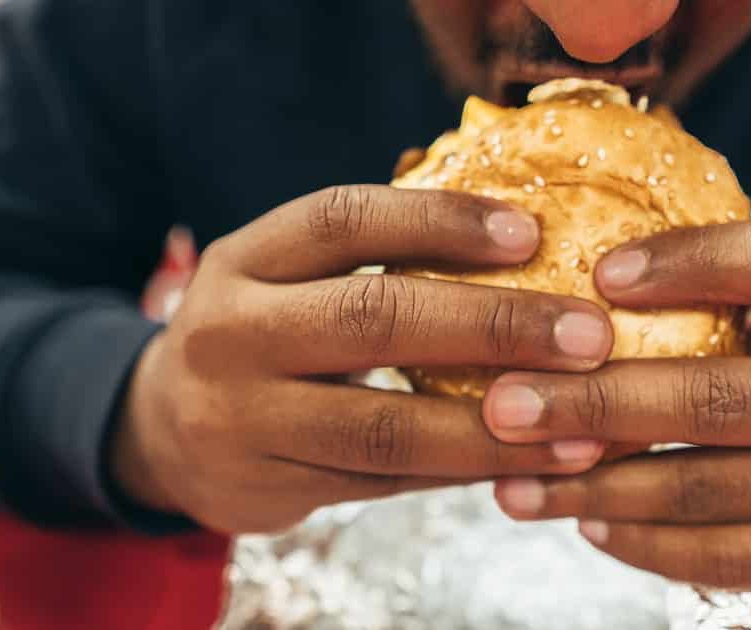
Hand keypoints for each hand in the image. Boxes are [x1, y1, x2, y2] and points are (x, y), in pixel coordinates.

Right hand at [112, 186, 614, 532]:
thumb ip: (373, 260)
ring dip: (495, 428)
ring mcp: (243, 420)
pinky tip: (528, 464)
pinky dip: (463, 472)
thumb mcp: (287, 277)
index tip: (531, 233)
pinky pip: (385, 483)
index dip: (440, 221)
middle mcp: (232, 333)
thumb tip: (527, 246)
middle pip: (372, 318)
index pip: (343, 220)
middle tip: (590, 336)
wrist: (160, 429)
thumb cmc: (262, 332)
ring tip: (581, 425)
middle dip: (493, 325)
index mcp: (245, 259)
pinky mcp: (270, 489)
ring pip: (384, 426)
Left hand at [481, 221, 750, 604]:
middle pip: (718, 397)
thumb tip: (579, 299)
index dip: (692, 261)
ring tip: (514, 482)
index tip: (599, 272)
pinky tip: (585, 523)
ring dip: (595, 489)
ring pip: (704, 490)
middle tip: (505, 405)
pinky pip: (720, 556)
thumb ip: (733, 310)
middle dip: (597, 403)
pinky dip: (641, 542)